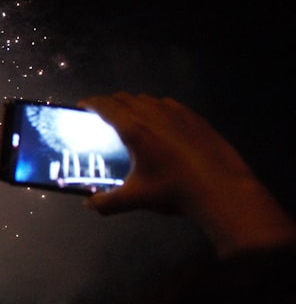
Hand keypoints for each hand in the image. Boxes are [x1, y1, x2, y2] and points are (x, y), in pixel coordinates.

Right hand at [82, 93, 294, 255]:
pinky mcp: (194, 117)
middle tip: (103, 117)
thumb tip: (89, 205)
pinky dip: (156, 108)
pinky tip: (161, 123)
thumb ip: (107, 202)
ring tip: (131, 119)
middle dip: (110, 103)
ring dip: (133, 104)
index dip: (90, 103)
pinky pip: (168, 104)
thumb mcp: (135, 199)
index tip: (82, 106)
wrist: (221, 189)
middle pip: (124, 98)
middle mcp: (152, 114)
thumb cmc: (173, 191)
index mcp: (133, 129)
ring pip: (147, 99)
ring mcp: (176, 113)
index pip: (105, 106)